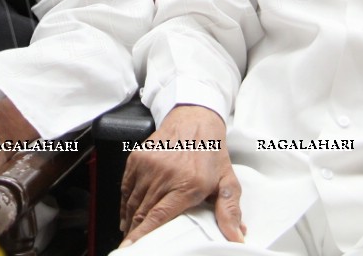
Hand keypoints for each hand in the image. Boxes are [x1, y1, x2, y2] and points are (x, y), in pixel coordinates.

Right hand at [119, 105, 243, 246]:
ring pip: (132, 201)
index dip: (144, 234)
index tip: (133, 247)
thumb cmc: (211, 153)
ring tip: (131, 234)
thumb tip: (236, 237)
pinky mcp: (137, 157)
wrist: (196, 120)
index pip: (159, 216)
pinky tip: (128, 214)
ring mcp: (149, 164)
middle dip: (135, 232)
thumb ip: (230, 212)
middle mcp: (165, 174)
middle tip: (133, 247)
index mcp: (188, 183)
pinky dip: (125, 203)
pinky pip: (126, 186)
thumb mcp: (227, 182)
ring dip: (130, 220)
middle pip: (142, 212)